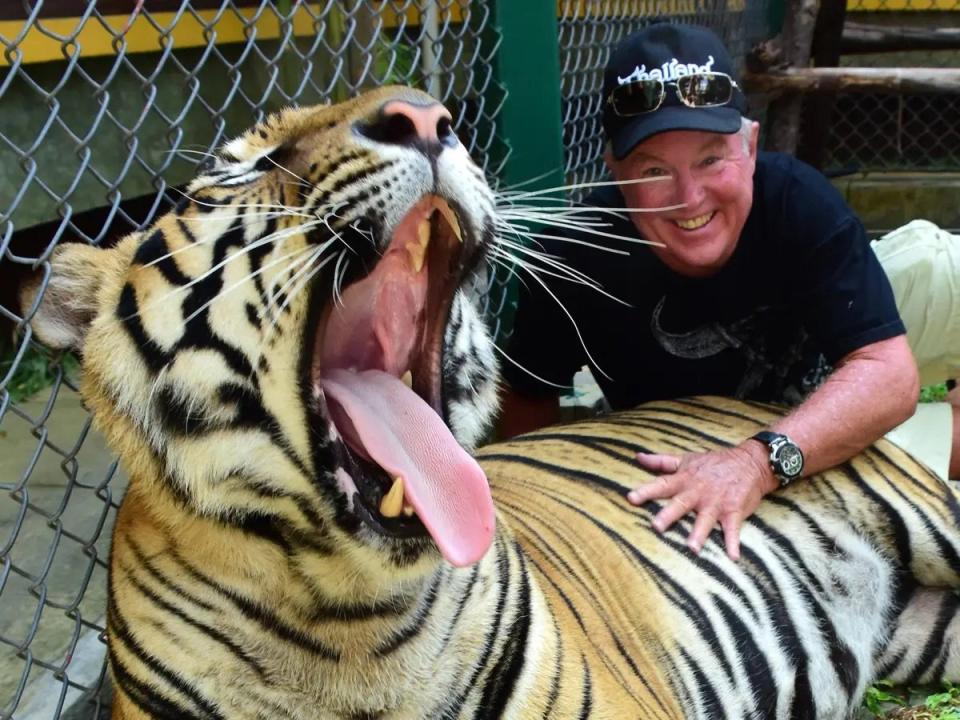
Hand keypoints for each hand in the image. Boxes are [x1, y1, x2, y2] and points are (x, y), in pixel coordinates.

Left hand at [626, 443, 777, 559]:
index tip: (631, 498)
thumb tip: (637, 457)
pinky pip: (733, 529)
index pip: (662, 485)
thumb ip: (661, 461)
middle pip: (681, 504)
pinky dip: (733, 542)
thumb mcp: (686, 459)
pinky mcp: (734, 511)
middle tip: (656, 526)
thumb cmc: (714, 463)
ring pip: (705, 519)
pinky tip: (733, 557)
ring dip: (699, 533)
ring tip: (692, 548)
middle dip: (668, 515)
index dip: (646, 491)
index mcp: (685, 480)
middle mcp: (698, 492)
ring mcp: (717, 503)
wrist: (750, 463)